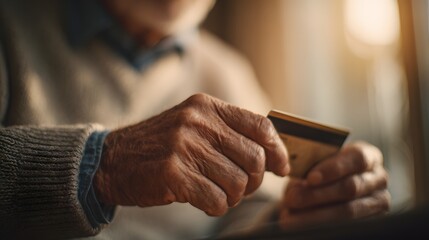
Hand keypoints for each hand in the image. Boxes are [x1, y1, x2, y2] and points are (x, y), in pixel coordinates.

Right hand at [94, 93, 288, 215]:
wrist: (112, 159)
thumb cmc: (160, 146)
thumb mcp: (193, 125)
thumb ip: (228, 133)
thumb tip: (272, 155)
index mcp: (206, 107)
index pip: (260, 125)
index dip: (278, 150)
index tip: (281, 168)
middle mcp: (198, 121)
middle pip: (254, 158)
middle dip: (254, 180)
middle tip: (241, 188)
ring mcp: (184, 145)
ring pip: (238, 183)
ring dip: (233, 196)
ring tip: (217, 193)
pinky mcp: (173, 172)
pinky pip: (217, 200)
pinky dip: (216, 207)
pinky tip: (203, 201)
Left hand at [280, 142, 389, 228]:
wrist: (330, 188)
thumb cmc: (324, 171)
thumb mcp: (319, 164)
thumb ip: (311, 168)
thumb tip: (295, 184)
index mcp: (369, 156)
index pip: (357, 159)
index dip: (334, 168)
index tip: (310, 178)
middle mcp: (378, 179)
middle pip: (351, 187)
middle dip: (318, 195)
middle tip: (292, 199)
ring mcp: (377, 202)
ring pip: (348, 211)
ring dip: (315, 215)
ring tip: (290, 217)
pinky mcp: (371, 221)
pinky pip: (346, 226)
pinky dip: (320, 226)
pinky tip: (300, 225)